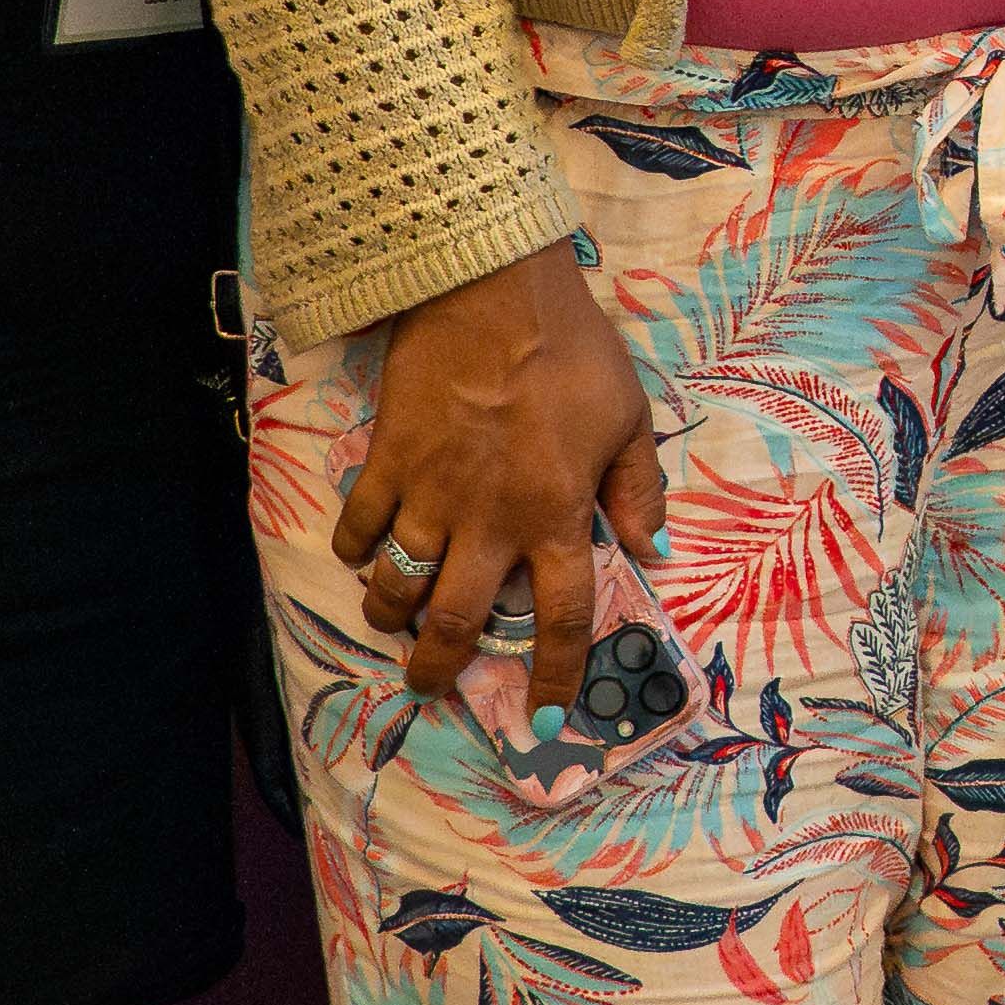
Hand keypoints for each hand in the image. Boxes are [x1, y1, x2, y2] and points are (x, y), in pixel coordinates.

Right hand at [330, 237, 668, 722]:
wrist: (490, 288)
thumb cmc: (572, 349)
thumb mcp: (631, 415)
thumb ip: (639, 488)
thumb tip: (650, 549)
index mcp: (556, 516)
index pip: (562, 619)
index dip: (558, 675)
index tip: (551, 715)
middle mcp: (489, 522)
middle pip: (453, 622)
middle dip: (437, 667)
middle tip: (429, 684)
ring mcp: (430, 495)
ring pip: (396, 586)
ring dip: (390, 615)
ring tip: (392, 621)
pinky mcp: (386, 462)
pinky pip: (358, 525)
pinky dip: (354, 548)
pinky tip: (360, 553)